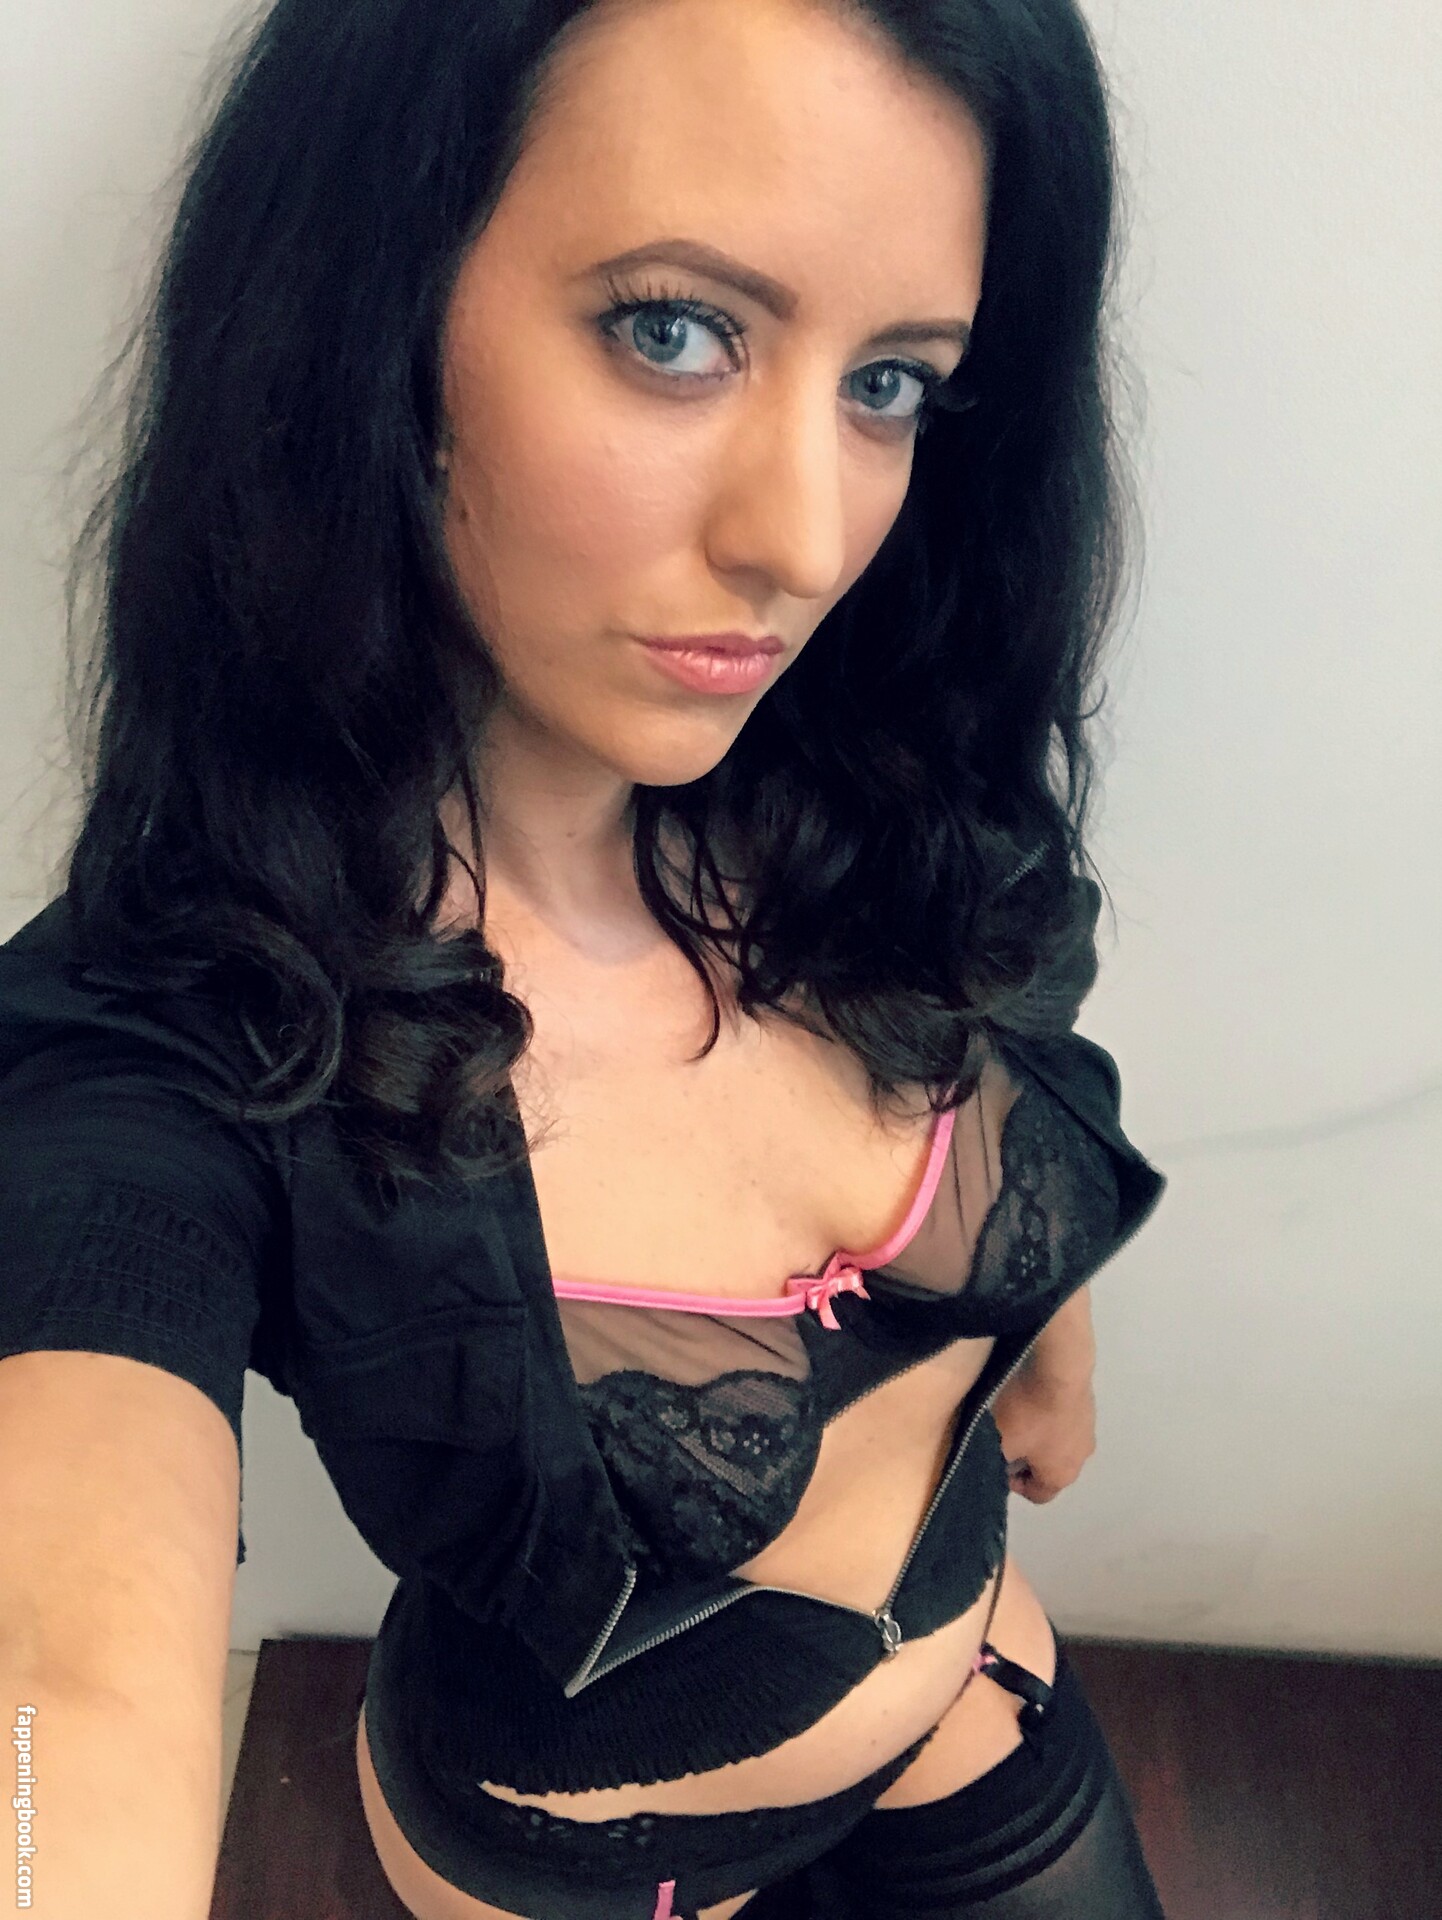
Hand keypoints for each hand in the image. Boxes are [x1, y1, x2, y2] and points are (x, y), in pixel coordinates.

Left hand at [991, 1362, 1095, 1504]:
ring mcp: (1088, 1429)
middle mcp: (1081, 1458)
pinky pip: (1064, 1419)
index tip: (999, 1463)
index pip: (1038, 1495)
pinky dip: (1049, 1414)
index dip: (1014, 1485)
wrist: (1060, 1368)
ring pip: (1057, 1442)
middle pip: (1049, 1468)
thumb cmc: (1028, 1413)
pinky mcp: (1088, 1404)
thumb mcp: (999, 1442)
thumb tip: (991, 1463)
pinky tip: (1033, 1397)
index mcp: (1061, 1476)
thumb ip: (993, 1460)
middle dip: (1025, 1458)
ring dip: (1038, 1434)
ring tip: (1018, 1415)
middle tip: (1006, 1439)